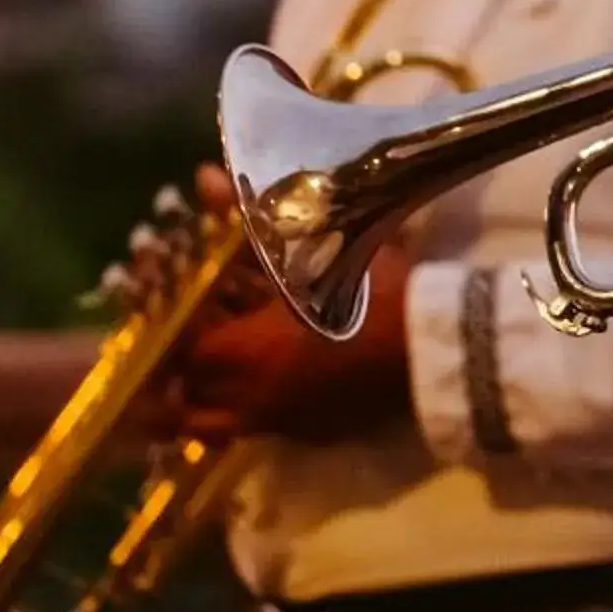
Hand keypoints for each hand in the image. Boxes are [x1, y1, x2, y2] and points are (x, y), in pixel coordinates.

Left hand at [161, 167, 414, 444]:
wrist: (437, 348)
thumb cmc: (376, 294)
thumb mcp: (313, 247)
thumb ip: (247, 219)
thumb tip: (203, 177)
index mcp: (243, 353)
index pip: (177, 345)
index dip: (175, 320)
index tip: (188, 296)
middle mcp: (248, 399)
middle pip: (186, 393)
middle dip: (183, 362)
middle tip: (198, 328)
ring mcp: (278, 423)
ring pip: (213, 423)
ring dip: (206, 395)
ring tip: (220, 363)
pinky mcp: (308, 433)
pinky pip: (255, 428)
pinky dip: (245, 407)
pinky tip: (268, 377)